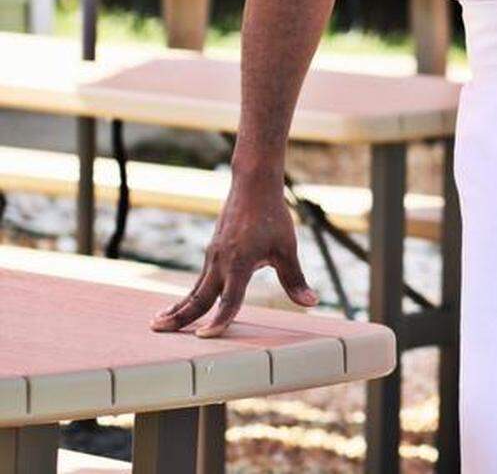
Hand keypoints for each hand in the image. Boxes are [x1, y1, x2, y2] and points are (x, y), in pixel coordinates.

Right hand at [150, 173, 317, 337]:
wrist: (253, 185)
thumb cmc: (272, 216)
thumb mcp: (287, 248)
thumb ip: (294, 279)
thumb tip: (311, 302)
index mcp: (240, 263)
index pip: (229, 299)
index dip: (219, 320)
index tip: (206, 337)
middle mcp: (221, 262)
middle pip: (199, 297)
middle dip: (180, 317)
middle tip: (158, 331)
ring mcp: (213, 257)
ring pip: (194, 289)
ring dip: (178, 308)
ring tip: (158, 324)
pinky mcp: (212, 252)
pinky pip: (198, 280)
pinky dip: (186, 296)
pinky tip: (179, 306)